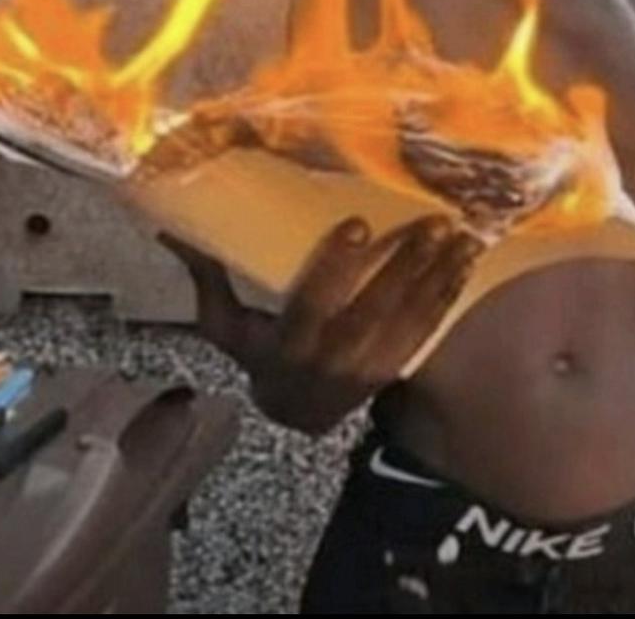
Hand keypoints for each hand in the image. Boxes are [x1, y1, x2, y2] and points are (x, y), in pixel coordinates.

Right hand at [159, 215, 482, 430]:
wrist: (298, 411)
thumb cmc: (259, 354)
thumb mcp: (226, 326)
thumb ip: (207, 279)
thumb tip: (169, 231)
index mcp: (287, 348)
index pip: (312, 307)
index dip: (335, 267)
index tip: (358, 223)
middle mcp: (331, 363)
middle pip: (372, 314)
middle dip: (405, 267)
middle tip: (432, 224)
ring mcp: (368, 369)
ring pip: (408, 322)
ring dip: (437, 277)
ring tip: (460, 237)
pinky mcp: (395, 367)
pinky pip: (426, 332)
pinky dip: (448, 295)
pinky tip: (465, 263)